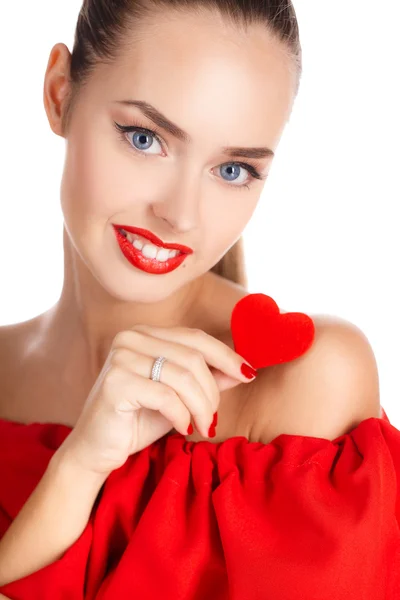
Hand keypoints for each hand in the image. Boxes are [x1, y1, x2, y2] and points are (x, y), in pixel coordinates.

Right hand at [56, 324, 256, 476]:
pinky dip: (182, 415)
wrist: (97, 449)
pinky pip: (166, 396)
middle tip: (213, 418)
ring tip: (203, 426)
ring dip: (201, 407)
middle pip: (193, 357)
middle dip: (212, 391)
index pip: (195, 338)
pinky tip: (183, 428)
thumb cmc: (138, 420)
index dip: (226, 355)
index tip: (248, 373)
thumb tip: (242, 370)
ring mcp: (121, 357)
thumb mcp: (180, 397)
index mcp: (145, 334)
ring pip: (183, 376)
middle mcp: (131, 338)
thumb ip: (207, 379)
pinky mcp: (116, 382)